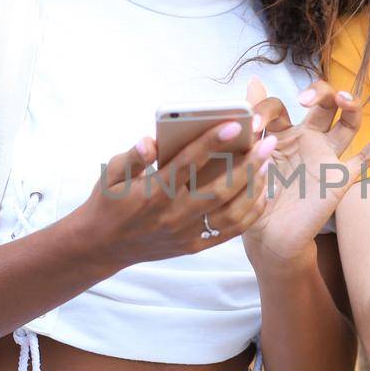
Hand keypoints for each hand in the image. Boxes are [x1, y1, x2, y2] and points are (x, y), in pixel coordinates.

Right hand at [79, 113, 279, 267]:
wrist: (101, 247)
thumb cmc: (108, 202)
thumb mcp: (111, 175)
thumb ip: (132, 157)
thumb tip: (149, 142)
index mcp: (153, 193)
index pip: (187, 163)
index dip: (211, 142)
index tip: (234, 124)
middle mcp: (172, 215)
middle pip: (218, 189)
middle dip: (247, 164)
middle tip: (268, 141)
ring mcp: (185, 233)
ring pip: (229, 212)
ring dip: (253, 187)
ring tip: (268, 164)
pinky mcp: (193, 246)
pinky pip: (229, 232)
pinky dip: (250, 214)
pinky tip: (263, 194)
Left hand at [240, 74, 369, 268]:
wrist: (269, 237)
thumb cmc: (257, 198)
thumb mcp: (247, 157)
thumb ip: (253, 123)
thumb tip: (252, 80)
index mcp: (282, 134)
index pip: (281, 105)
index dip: (266, 108)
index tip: (253, 126)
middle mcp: (308, 140)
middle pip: (325, 103)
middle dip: (321, 91)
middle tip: (305, 99)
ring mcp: (327, 157)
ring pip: (349, 122)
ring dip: (352, 104)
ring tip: (344, 98)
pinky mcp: (342, 177)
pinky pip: (366, 158)